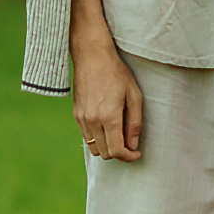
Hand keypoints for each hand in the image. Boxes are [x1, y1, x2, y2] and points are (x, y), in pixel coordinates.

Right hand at [73, 39, 143, 162]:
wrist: (92, 56)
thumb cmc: (117, 73)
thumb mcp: (134, 95)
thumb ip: (134, 123)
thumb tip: (133, 145)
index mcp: (109, 116)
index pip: (116, 150)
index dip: (128, 157)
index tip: (137, 153)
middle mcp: (92, 121)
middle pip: (105, 153)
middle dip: (119, 153)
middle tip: (130, 144)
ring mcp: (82, 118)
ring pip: (94, 148)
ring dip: (107, 148)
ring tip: (119, 136)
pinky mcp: (76, 115)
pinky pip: (86, 137)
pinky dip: (97, 139)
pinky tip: (107, 127)